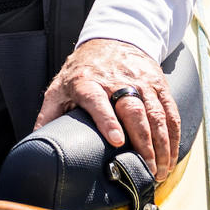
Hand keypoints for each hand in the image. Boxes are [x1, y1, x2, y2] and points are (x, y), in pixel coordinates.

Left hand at [34, 38, 179, 179]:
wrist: (112, 38)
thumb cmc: (82, 70)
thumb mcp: (60, 87)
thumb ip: (48, 114)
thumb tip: (35, 142)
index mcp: (87, 82)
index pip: (97, 101)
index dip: (107, 120)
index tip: (116, 140)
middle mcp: (116, 80)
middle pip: (133, 111)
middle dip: (143, 143)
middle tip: (147, 170)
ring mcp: (140, 82)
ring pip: (156, 114)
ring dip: (162, 145)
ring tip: (160, 171)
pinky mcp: (158, 84)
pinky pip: (170, 112)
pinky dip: (174, 136)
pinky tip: (172, 155)